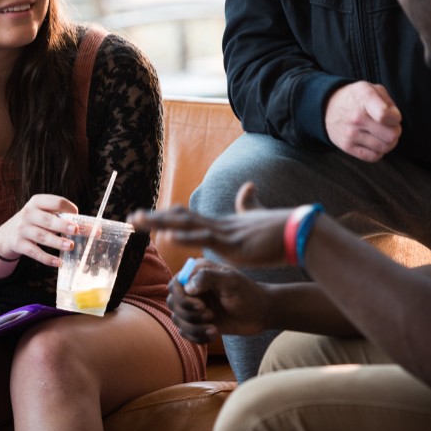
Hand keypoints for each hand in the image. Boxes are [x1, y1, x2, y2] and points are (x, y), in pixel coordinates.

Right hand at [0, 194, 78, 267]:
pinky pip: (34, 252)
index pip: (55, 202)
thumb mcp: (43, 212)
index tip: (77, 216)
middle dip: (62, 225)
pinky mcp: (19, 244)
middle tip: (76, 230)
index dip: (68, 208)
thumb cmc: (35, 221)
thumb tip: (89, 228)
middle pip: (47, 220)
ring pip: (41, 236)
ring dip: (56, 242)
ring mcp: (22, 229)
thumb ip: (61, 216)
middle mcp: (28, 213)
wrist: (9, 233)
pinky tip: (58, 262)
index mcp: (37, 201)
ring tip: (70, 246)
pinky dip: (46, 258)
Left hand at [129, 183, 289, 267]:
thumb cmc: (280, 229)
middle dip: (156, 219)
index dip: (168, 216)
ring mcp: (225, 233)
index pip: (189, 218)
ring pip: (187, 225)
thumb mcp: (259, 217)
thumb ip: (249, 204)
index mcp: (222, 224)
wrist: (299, 231)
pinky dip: (186, 237)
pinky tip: (169, 236)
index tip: (148, 215)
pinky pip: (205, 239)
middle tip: (131, 217)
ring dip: (161, 224)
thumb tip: (248, 186)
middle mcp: (219, 225)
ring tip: (140, 221)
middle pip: (181, 218)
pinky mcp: (234, 244)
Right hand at [166, 259, 270, 343]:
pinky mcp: (198, 322)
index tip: (201, 305)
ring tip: (213, 329)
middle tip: (210, 315)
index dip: (183, 298)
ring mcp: (194, 306)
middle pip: (173, 303)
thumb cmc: (248, 293)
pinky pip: (185, 332)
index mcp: (197, 273)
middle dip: (189, 314)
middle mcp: (192, 289)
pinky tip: (213, 335)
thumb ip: (209, 277)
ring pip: (177, 320)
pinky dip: (197, 337)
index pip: (175, 285)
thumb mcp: (231, 281)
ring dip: (194, 328)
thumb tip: (187, 286)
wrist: (260, 313)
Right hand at [324, 82, 401, 161]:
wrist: (327, 107)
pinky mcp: (347, 147)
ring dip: (389, 142)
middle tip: (390, 126)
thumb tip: (396, 119)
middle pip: (390, 135)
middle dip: (396, 131)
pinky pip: (374, 157)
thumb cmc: (355, 98)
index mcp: (364, 99)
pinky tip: (376, 143)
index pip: (385, 115)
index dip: (396, 118)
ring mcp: (351, 134)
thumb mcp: (370, 88)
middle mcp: (356, 118)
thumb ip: (387, 101)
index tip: (393, 116)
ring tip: (383, 134)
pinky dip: (379, 152)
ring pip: (384, 147)